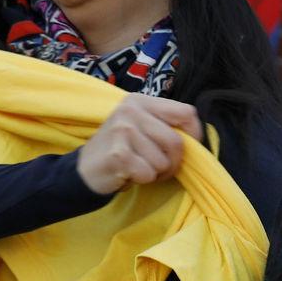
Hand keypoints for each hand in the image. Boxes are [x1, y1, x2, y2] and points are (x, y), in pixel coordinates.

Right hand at [74, 94, 200, 194]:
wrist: (84, 169)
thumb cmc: (121, 148)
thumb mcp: (140, 126)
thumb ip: (165, 125)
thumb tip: (197, 138)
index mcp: (140, 101)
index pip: (186, 112)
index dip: (194, 133)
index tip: (189, 146)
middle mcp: (131, 111)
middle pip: (176, 141)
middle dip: (174, 162)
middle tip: (161, 167)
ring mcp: (123, 131)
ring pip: (163, 161)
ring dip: (157, 173)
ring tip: (141, 167)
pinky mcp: (118, 154)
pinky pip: (149, 173)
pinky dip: (144, 179)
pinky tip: (129, 173)